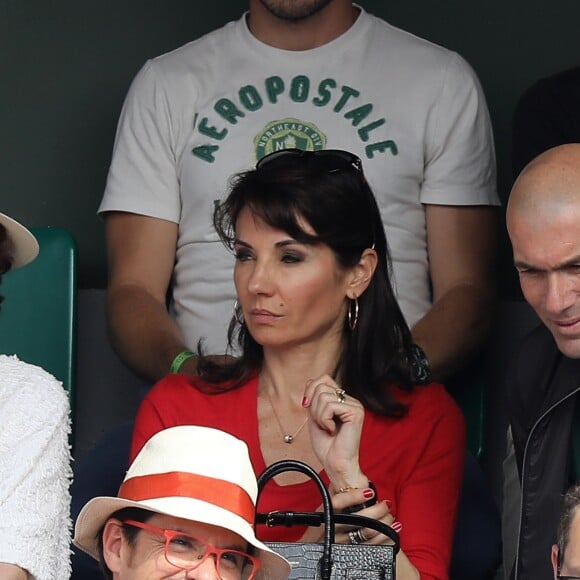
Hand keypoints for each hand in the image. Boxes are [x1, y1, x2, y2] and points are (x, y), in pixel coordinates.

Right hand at [299, 492, 399, 545]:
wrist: (323, 543)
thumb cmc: (329, 517)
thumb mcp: (328, 502)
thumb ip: (337, 488)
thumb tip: (349, 470)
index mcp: (327, 512)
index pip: (337, 503)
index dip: (354, 497)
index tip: (369, 492)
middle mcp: (334, 528)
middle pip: (357, 520)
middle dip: (377, 511)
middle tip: (386, 504)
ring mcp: (344, 542)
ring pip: (367, 533)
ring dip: (384, 523)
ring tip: (390, 515)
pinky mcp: (354, 552)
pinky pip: (373, 546)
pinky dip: (387, 537)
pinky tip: (394, 529)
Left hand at [303, 375, 365, 489]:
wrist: (335, 464)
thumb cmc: (326, 446)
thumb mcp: (315, 416)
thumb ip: (314, 399)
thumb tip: (310, 382)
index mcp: (343, 399)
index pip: (324, 379)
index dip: (311, 389)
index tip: (306, 405)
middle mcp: (351, 400)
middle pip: (322, 386)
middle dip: (314, 406)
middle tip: (321, 423)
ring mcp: (355, 405)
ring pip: (324, 396)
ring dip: (319, 415)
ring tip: (327, 428)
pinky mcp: (356, 412)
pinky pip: (330, 406)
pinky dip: (325, 419)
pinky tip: (332, 430)